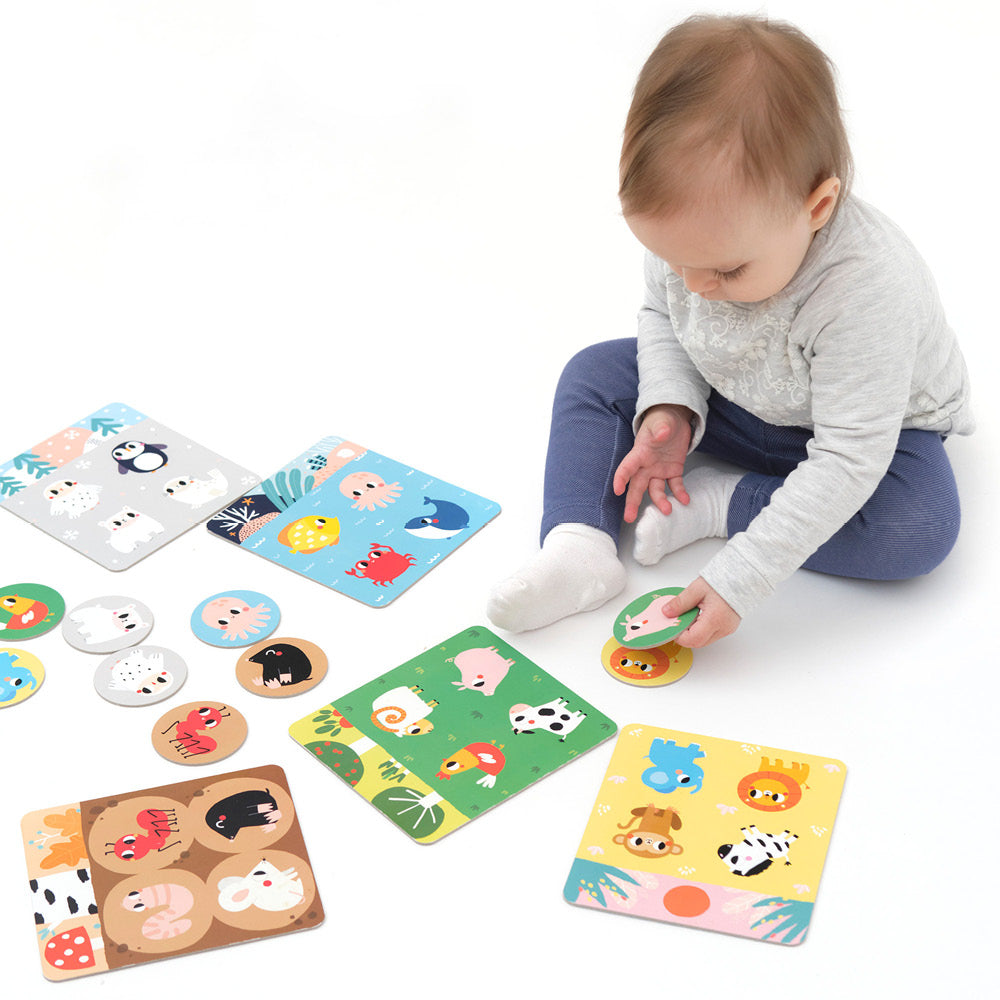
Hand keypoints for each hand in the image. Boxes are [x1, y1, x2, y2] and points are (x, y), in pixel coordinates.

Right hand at [613, 404, 692, 522]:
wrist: (674, 420)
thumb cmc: (662, 419)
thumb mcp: (662, 420)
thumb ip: (661, 427)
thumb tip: (661, 433)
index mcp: (640, 453)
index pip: (627, 467)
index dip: (621, 478)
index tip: (617, 490)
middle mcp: (646, 465)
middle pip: (637, 486)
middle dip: (632, 501)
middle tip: (629, 517)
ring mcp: (659, 470)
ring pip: (655, 490)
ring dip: (660, 501)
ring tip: (667, 510)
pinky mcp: (672, 471)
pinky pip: (675, 485)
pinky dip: (680, 493)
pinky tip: (685, 500)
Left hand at [666, 577, 740, 647]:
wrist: (741, 578)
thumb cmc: (722, 581)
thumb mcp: (696, 590)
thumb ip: (680, 603)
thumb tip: (667, 612)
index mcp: (715, 619)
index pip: (693, 639)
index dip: (679, 636)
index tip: (672, 627)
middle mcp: (723, 628)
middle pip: (698, 642)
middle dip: (685, 635)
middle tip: (678, 620)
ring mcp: (727, 629)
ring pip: (705, 640)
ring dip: (694, 632)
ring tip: (690, 615)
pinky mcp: (729, 627)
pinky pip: (712, 634)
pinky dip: (702, 629)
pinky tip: (699, 616)